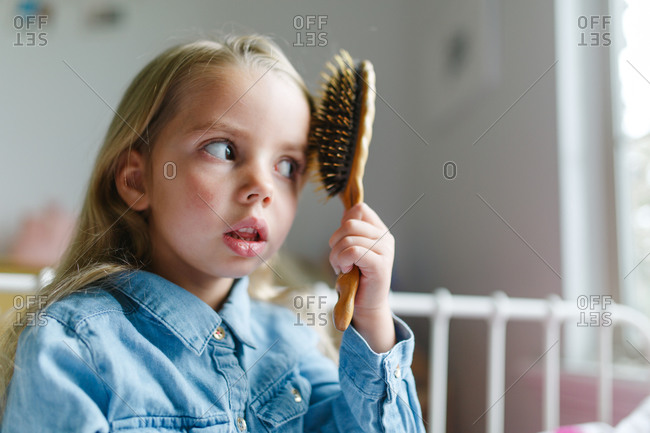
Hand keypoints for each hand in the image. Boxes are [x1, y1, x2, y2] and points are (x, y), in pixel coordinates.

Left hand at [328, 203, 395, 351]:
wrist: (366, 305)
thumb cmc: (356, 277)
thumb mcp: (351, 248)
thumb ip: (350, 231)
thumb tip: (345, 212)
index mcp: (379, 230)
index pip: (359, 209)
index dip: (344, 222)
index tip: (342, 242)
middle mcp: (385, 237)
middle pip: (349, 224)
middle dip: (335, 242)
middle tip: (338, 259)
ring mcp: (385, 250)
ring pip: (348, 239)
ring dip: (336, 256)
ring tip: (342, 267)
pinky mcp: (380, 264)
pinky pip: (353, 252)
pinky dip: (343, 261)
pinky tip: (347, 271)